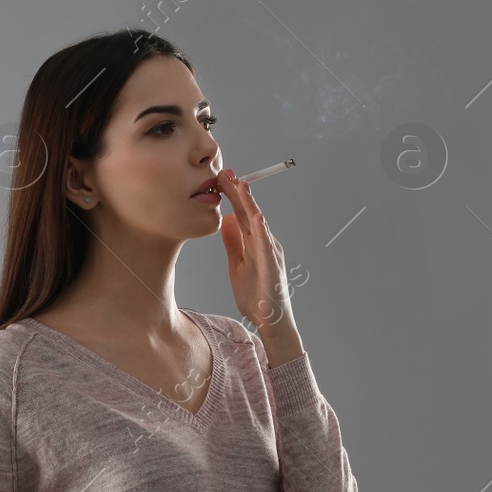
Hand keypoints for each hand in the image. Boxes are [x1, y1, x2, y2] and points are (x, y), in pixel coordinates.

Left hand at [215, 169, 293, 333]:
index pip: (241, 214)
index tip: (220, 177)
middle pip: (249, 213)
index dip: (231, 195)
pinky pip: (266, 245)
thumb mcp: (237, 264)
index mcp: (254, 243)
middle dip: (237, 191)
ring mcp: (270, 254)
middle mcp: (264, 244)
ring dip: (250, 203)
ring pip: (259, 224)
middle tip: (225, 171)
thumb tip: (226, 220)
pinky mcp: (272, 267)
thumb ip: (233, 242)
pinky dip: (261, 230)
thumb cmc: (256, 295)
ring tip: (241, 185)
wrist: (270, 321)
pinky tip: (256, 216)